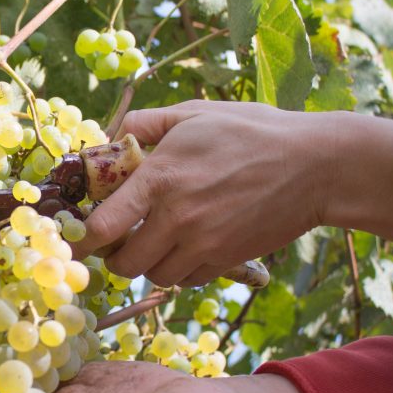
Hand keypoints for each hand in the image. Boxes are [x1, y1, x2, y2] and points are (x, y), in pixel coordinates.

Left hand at [73, 101, 392, 285]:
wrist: (317, 165)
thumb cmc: (252, 132)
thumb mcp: (194, 113)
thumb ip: (144, 123)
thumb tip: (110, 136)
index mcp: (160, 178)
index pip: (103, 226)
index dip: (81, 240)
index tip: (75, 240)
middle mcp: (177, 217)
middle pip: (124, 263)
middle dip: (114, 256)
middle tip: (117, 239)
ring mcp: (204, 243)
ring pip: (155, 275)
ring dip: (146, 264)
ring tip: (152, 241)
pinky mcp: (227, 259)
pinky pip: (187, 279)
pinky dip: (178, 270)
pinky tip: (183, 247)